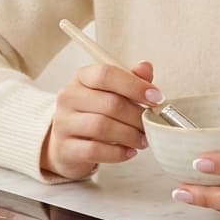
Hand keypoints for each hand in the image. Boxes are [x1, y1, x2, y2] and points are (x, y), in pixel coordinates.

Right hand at [41, 60, 160, 179]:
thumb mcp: (111, 92)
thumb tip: (145, 67)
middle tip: (150, 125)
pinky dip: (117, 152)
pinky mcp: (65, 148)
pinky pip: (94, 150)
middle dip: (136, 116)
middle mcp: (69, 97)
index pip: (106, 74)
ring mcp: (64, 123)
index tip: (156, 98)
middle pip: (109, 103)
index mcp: (82, 77)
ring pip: (102, 127)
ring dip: (129, 135)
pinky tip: (129, 152)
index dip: (134, 85)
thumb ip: (130, 80)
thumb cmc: (94, 113)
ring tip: (142, 140)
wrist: (66, 143)